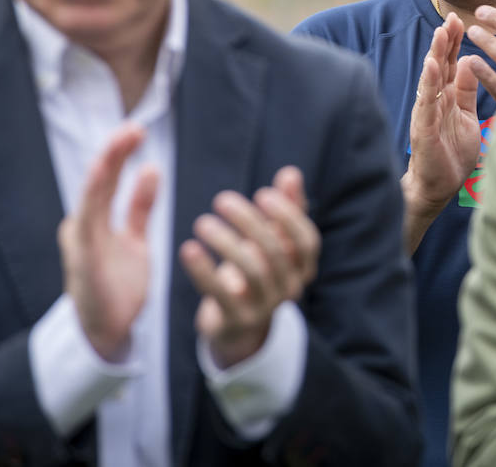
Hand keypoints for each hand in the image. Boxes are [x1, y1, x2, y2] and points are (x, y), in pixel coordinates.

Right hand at [58, 122, 157, 361]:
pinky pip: (88, 226)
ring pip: (92, 198)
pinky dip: (93, 201)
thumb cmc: (117, 284)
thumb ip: (139, 207)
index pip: (108, 180)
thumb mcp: (134, 239)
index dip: (120, 154)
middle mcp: (84, 226)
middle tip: (132, 127)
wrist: (105, 332)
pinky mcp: (83, 261)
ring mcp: (81, 243)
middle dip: (113, 153)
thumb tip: (150, 168)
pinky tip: (101, 178)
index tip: (136, 130)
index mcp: (95, 221)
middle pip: (99, 182)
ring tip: (119, 142)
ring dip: (105, 169)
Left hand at [179, 166, 319, 368]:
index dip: (288, 216)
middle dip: (250, 223)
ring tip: (202, 222)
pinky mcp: (236, 321)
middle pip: (276, 253)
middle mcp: (290, 288)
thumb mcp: (272, 239)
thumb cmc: (257, 269)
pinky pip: (221, 295)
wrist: (237, 323)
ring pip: (253, 272)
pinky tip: (189, 249)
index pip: (307, 241)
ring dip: (226, 243)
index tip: (263, 193)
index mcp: (302, 267)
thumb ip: (285, 207)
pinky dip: (204, 271)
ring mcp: (265, 308)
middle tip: (222, 199)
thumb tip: (291, 173)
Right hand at [403, 14, 481, 246]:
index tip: (460, 18)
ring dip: (435, 54)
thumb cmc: (453, 152)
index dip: (455, 42)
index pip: (450, 63)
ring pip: (430, 78)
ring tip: (441, 33)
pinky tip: (431, 65)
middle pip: (439, 64)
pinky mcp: (423, 127)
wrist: (439, 186)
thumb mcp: (467, 115)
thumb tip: (469, 63)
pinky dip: (428, 82)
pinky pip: (426, 101)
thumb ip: (467, 91)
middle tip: (451, 16)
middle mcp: (434, 100)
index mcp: (447, 96)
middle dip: (445, 40)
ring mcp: (427, 112)